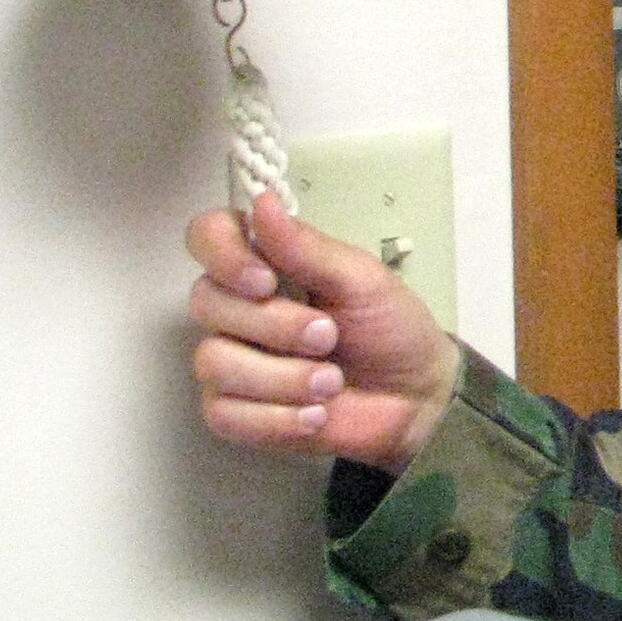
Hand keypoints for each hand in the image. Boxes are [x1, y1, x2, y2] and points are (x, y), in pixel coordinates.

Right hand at [187, 193, 460, 473]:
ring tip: (331, 382)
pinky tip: (314, 414)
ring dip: (282, 378)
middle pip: (207, 301)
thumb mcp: (361, 280)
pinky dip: (276, 418)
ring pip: (212, 362)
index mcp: (268, 265)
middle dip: (275, 325)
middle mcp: (240, 309)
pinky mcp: (235, 412)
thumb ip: (307, 248)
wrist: (414, 398)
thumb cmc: (391, 329)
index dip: (223, 255)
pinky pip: (221, 413)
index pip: (208, 236)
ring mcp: (232, 361)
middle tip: (329, 336)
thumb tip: (262, 202)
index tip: (266, 281)